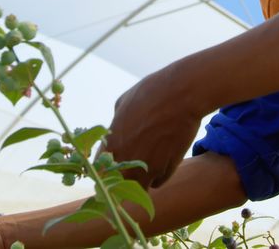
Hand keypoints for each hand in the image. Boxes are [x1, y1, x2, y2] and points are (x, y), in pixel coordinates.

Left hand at [105, 69, 204, 188]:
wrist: (180, 95)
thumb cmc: (151, 92)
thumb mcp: (124, 102)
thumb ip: (117, 122)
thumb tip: (118, 128)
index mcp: (110, 143)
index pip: (99, 170)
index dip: (107, 168)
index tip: (115, 164)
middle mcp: (123, 160)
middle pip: (117, 183)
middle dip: (123, 178)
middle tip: (133, 167)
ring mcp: (144, 168)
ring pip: (138, 187)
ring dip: (142, 179)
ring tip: (152, 161)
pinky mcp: (164, 170)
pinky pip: (157, 181)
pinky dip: (160, 175)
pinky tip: (165, 158)